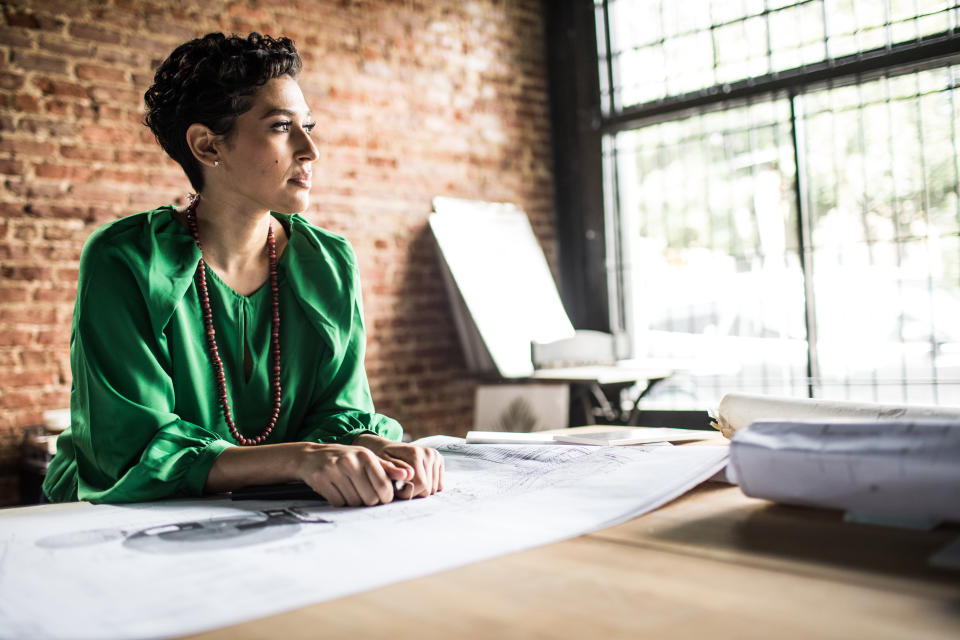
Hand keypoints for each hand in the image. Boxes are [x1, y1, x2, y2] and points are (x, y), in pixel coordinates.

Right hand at [296, 442, 410, 506]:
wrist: (312, 456)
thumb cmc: (346, 459)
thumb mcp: (366, 459)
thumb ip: (388, 468)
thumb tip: (408, 475)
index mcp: (366, 456)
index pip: (384, 487)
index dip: (385, 497)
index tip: (381, 497)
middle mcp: (351, 461)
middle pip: (370, 499)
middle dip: (368, 501)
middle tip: (362, 493)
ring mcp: (334, 470)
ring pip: (354, 503)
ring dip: (353, 501)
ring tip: (348, 489)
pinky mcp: (320, 480)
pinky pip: (338, 502)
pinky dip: (339, 501)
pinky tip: (336, 490)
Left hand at [353, 434, 444, 498]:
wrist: (387, 448)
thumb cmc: (383, 458)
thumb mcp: (382, 464)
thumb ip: (394, 470)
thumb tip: (409, 474)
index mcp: (415, 453)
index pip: (421, 484)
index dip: (408, 492)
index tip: (396, 489)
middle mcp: (429, 453)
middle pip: (428, 488)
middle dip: (414, 492)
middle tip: (402, 486)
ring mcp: (435, 456)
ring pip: (434, 488)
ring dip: (421, 489)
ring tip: (409, 482)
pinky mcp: (439, 460)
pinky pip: (439, 484)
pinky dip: (429, 486)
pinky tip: (419, 479)